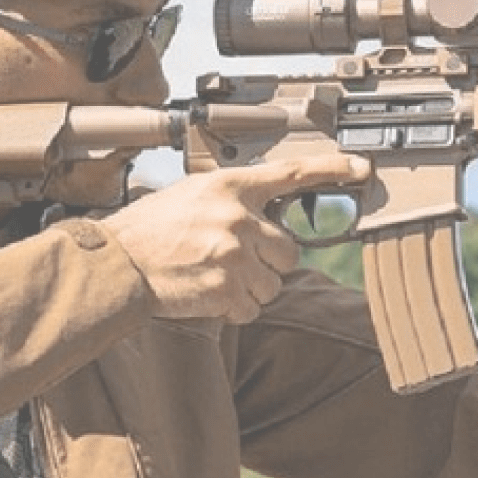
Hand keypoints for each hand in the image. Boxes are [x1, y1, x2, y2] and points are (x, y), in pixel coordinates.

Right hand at [102, 154, 371, 322]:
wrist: (116, 262)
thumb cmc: (150, 229)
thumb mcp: (193, 196)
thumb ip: (234, 202)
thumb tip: (267, 220)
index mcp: (229, 187)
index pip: (290, 173)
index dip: (330, 169)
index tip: (360, 168)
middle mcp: (237, 218)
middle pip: (289, 250)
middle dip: (268, 262)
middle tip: (234, 261)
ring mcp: (233, 255)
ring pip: (273, 284)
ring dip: (251, 288)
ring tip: (214, 277)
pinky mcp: (226, 289)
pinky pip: (252, 309)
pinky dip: (235, 309)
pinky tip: (208, 294)